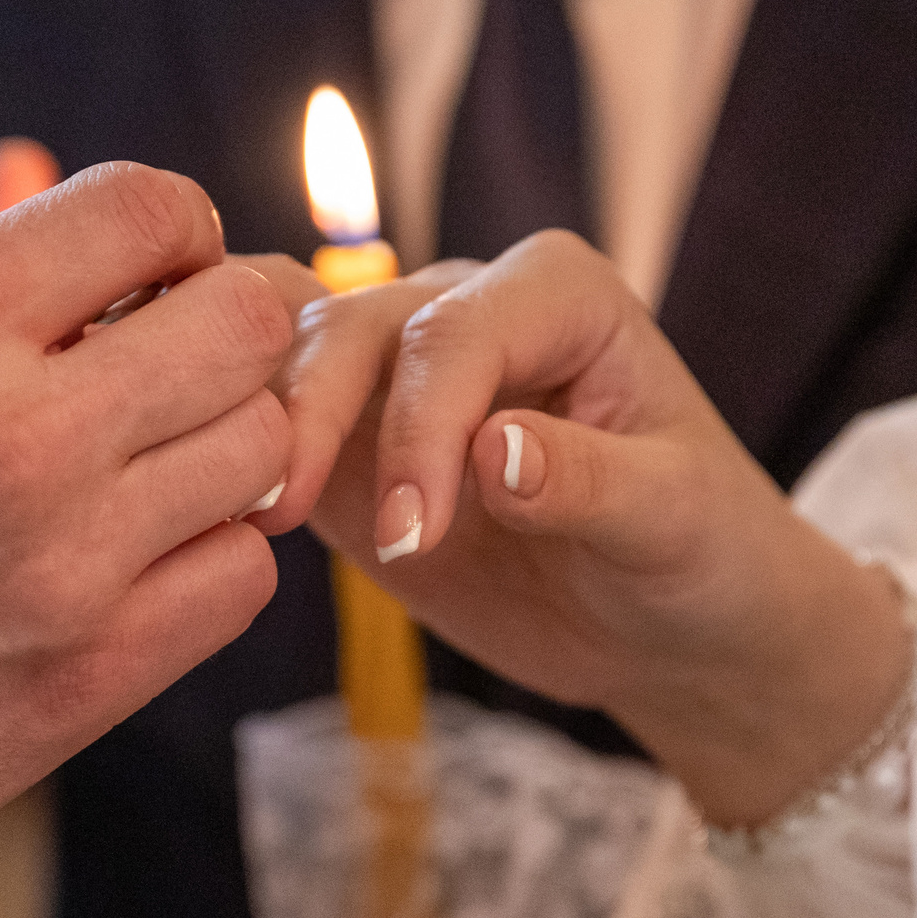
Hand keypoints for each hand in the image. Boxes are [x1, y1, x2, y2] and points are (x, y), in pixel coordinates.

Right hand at [0, 162, 291, 904]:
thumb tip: (8, 172)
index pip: (150, 206)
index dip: (176, 232)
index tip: (157, 275)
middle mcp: (15, 424)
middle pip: (246, 321)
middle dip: (230, 328)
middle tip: (188, 367)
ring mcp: (67, 554)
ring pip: (263, 445)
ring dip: (228, 447)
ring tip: (163, 468)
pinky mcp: (92, 669)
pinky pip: (241, 576)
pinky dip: (213, 560)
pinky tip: (150, 562)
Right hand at [248, 232, 906, 828]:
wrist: (674, 623)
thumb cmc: (701, 551)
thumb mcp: (673, 522)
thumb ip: (589, 480)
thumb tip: (494, 451)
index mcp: (557, 294)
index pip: (454, 331)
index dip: (418, 424)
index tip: (415, 538)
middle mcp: (469, 308)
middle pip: (350, 325)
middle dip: (314, 416)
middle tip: (286, 519)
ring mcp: (402, 376)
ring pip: (293, 356)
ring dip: (256, 423)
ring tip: (241, 510)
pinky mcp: (358, 451)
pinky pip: (274, 422)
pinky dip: (235, 446)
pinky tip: (214, 504)